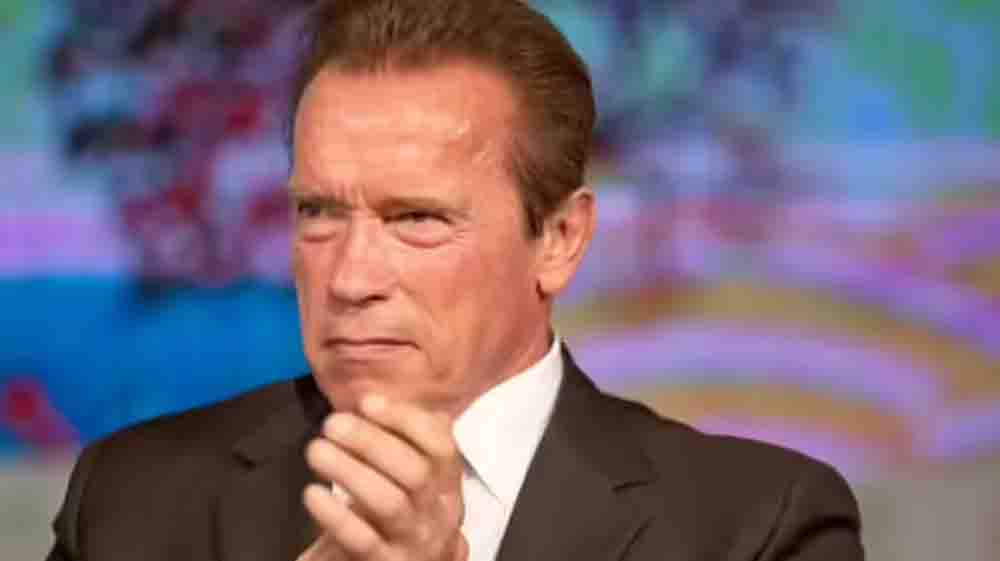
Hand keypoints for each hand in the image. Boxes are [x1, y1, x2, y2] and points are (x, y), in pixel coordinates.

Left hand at [298, 394, 467, 560]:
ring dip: (350, 472)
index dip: (406, 420)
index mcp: (448, 484)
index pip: (442, 446)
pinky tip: (312, 494)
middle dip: (371, 441)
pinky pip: (362, 540)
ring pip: (390, 503)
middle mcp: (438, 512)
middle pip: (415, 472)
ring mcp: (414, 541)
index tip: (366, 402)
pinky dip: (335, 515)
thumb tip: (371, 400)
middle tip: (332, 424)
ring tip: (316, 451)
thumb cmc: (401, 514)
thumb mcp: (414, 479)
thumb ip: (404, 440)